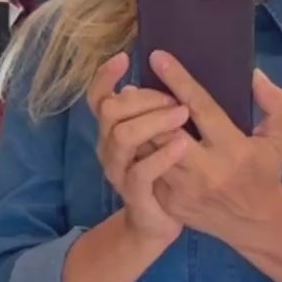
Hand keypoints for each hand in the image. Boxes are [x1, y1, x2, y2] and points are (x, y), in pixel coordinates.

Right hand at [88, 54, 190, 247]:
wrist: (156, 223)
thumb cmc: (162, 173)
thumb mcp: (155, 138)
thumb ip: (149, 111)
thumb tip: (144, 81)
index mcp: (112, 130)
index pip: (98, 97)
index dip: (106, 76)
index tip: (125, 58)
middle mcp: (108, 147)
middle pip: (111, 110)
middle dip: (144, 99)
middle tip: (176, 100)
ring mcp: (118, 171)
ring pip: (123, 136)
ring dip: (154, 121)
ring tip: (183, 115)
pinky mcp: (133, 193)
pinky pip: (141, 171)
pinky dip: (162, 154)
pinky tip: (183, 144)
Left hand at [150, 54, 281, 241]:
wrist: (254, 224)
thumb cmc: (265, 174)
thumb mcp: (279, 138)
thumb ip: (274, 104)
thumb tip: (255, 75)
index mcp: (232, 148)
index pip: (200, 108)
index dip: (178, 80)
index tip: (158, 57)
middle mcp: (206, 169)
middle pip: (165, 129)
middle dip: (149, 104)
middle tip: (139, 84)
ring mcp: (184, 189)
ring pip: (149, 150)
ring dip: (138, 125)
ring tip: (132, 104)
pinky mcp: (171, 202)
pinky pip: (147, 169)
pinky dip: (139, 150)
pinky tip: (135, 134)